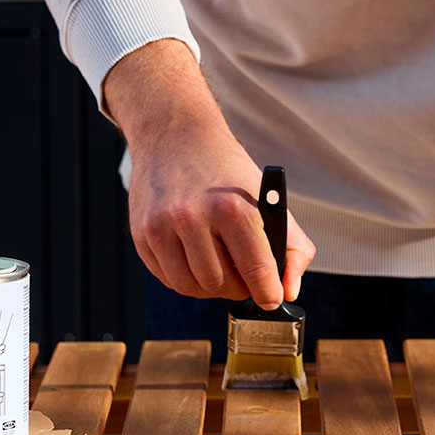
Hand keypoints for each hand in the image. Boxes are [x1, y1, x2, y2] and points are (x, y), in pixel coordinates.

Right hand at [105, 40, 314, 309]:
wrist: (176, 136)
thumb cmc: (225, 171)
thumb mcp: (268, 198)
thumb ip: (292, 247)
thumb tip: (288, 290)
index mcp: (232, 208)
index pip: (257, 272)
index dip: (268, 293)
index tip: (271, 298)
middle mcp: (193, 217)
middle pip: (222, 286)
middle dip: (238, 287)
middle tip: (243, 275)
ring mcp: (162, 226)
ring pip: (191, 288)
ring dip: (209, 287)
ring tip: (219, 267)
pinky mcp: (142, 233)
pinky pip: (167, 278)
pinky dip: (184, 277)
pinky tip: (195, 257)